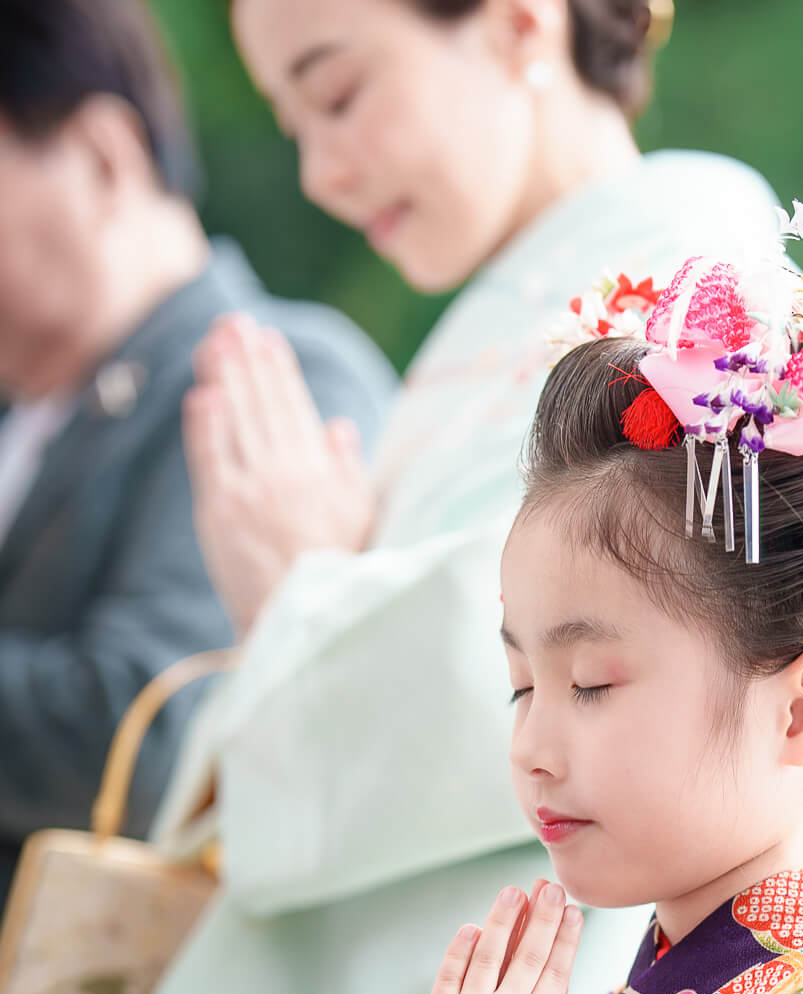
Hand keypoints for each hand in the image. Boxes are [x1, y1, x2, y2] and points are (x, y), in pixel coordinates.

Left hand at [182, 313, 374, 635]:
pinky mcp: (221, 511)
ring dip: (223, 377)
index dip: (279, 370)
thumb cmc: (340, 575)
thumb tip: (338, 425)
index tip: (269, 338)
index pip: (296, 407)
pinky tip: (200, 395)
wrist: (306, 619)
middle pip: (261, 404)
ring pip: (234, 420)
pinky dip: (204, 424)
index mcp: (321, 472)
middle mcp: (286, 472)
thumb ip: (348, 468)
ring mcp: (250, 489)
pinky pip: (210, 456)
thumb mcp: (360, 518)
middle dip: (247, 360)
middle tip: (234, 324)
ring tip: (214, 343)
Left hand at [412, 883, 613, 993]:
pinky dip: (459, 951)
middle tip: (551, 885)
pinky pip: (448, 977)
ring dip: (502, 921)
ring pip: (487, 955)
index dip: (567, 938)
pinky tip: (470, 928)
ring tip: (513, 891)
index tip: (575, 911)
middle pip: (527, 953)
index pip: (557, 969)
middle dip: (541, 916)